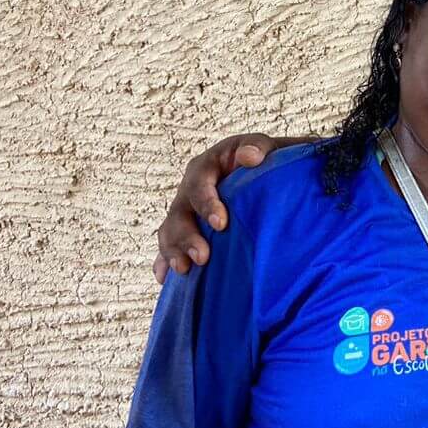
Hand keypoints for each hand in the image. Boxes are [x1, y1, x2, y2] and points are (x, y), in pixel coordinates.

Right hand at [151, 133, 280, 282]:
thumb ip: (258, 147)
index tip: (221, 224)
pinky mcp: (186, 231)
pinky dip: (164, 263)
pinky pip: (168, 248)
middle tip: (202, 257)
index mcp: (205, 167)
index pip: (199, 184)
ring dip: (173, 252)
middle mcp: (189, 190)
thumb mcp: (262, 147)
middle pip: (178, 214)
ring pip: (169, 233)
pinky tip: (165, 280)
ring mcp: (185, 212)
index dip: (206, 204)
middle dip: (187, 237)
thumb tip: (250, 157)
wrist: (263, 175)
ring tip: (184, 270)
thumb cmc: (263, 160)